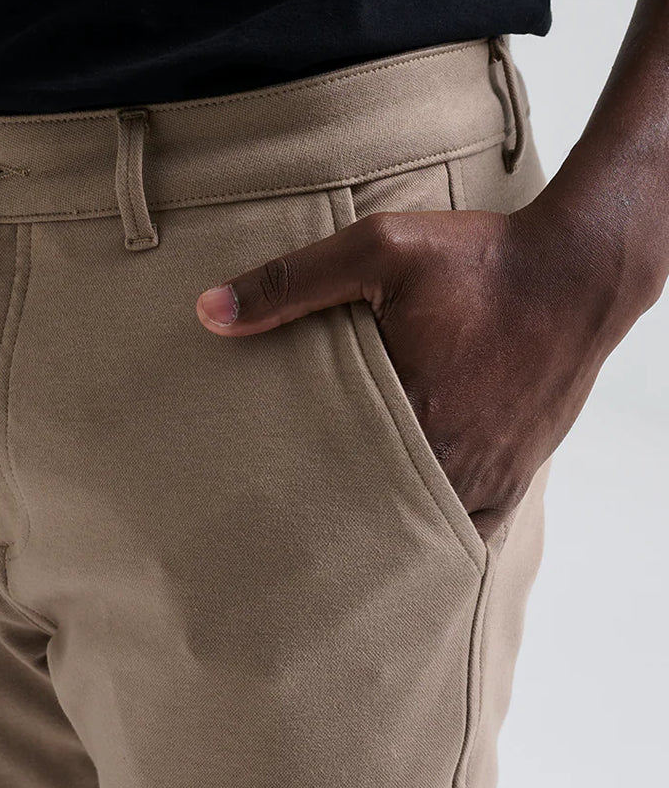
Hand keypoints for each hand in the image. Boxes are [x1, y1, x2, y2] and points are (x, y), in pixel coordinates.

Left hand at [194, 201, 642, 541]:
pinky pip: (472, 529)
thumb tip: (208, 312)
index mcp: (407, 412)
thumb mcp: (378, 248)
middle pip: (372, 511)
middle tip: (285, 536)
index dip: (291, 495)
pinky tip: (407, 533)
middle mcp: (450, 455)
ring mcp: (489, 472)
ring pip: (420, 528)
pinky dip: (439, 534)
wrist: (580, 268)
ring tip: (339, 539)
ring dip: (383, 530)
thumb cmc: (479, 258)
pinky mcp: (518, 472)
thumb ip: (290, 282)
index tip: (257, 507)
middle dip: (331, 519)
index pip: (328, 477)